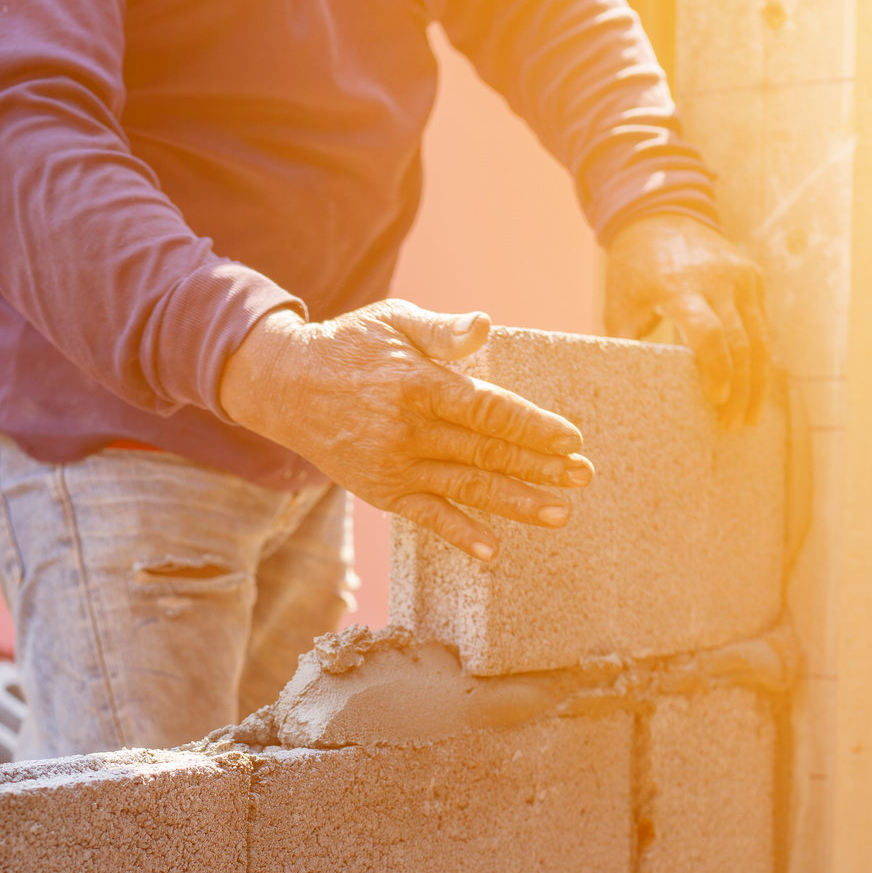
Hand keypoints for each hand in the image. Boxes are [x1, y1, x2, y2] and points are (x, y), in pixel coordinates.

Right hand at [218, 300, 591, 561]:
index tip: (571, 439)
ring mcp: (395, 465)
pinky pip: (428, 517)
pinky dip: (460, 534)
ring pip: (467, 487)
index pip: (488, 410)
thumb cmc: (351, 347)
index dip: (532, 426)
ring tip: (561, 514)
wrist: (287, 387)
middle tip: (584, 477)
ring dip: (517, 503)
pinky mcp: (382, 491)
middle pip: (487, 452)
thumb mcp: (394, 321)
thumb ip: (441, 330)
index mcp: (419, 385)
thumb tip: (484, 325)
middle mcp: (409, 430)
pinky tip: (493, 551)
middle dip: (541, 466)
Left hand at [604, 214, 769, 426]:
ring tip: (747, 418)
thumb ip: (627, 345)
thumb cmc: (633, 268)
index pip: (710, 333)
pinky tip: (754, 390)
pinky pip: (762, 325)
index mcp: (679, 285)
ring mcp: (741, 276)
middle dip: (741, 390)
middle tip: (732, 425)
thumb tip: (630, 394)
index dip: (717, 370)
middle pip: (742, 343)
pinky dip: (760, 360)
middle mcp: (718, 279)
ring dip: (757, 382)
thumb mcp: (619, 304)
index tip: (716, 401)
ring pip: (760, 338)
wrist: (660, 213)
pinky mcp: (754, 277)